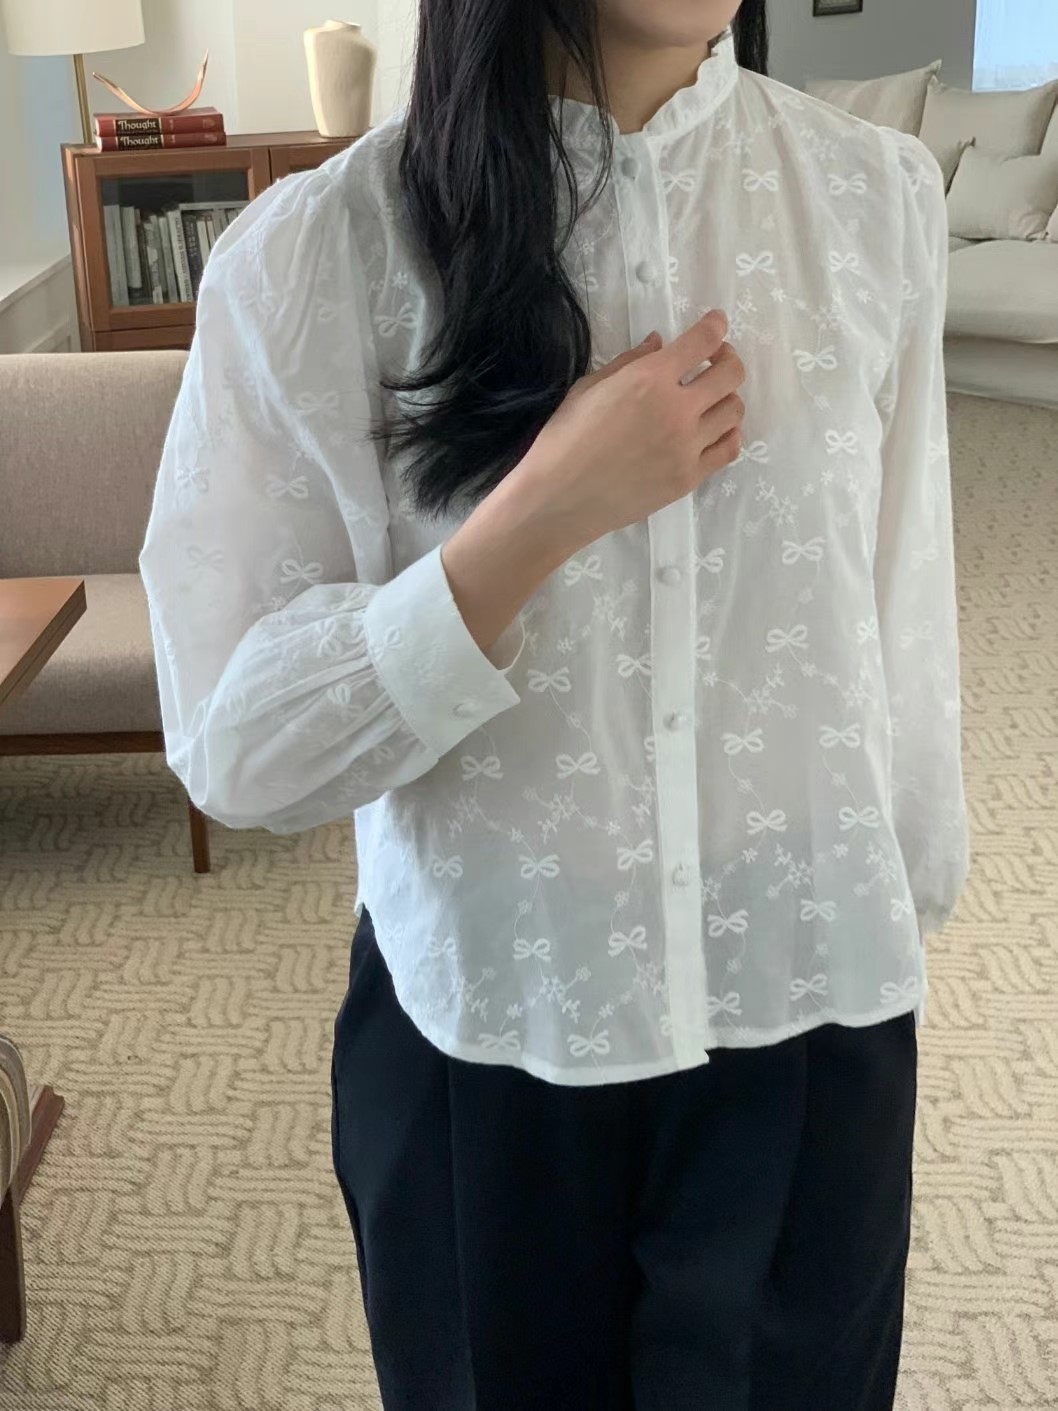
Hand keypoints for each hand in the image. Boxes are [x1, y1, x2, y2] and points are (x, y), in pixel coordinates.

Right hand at [512, 309, 745, 549]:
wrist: (559, 498)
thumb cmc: (564, 439)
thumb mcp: (589, 388)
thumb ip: (630, 362)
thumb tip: (659, 343)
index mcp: (649, 379)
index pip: (702, 341)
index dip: (715, 326)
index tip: (716, 323)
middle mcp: (677, 409)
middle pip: (731, 374)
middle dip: (727, 358)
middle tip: (715, 361)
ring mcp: (687, 447)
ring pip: (734, 411)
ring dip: (726, 397)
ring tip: (710, 400)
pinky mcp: (688, 478)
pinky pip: (729, 449)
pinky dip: (728, 434)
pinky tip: (714, 430)